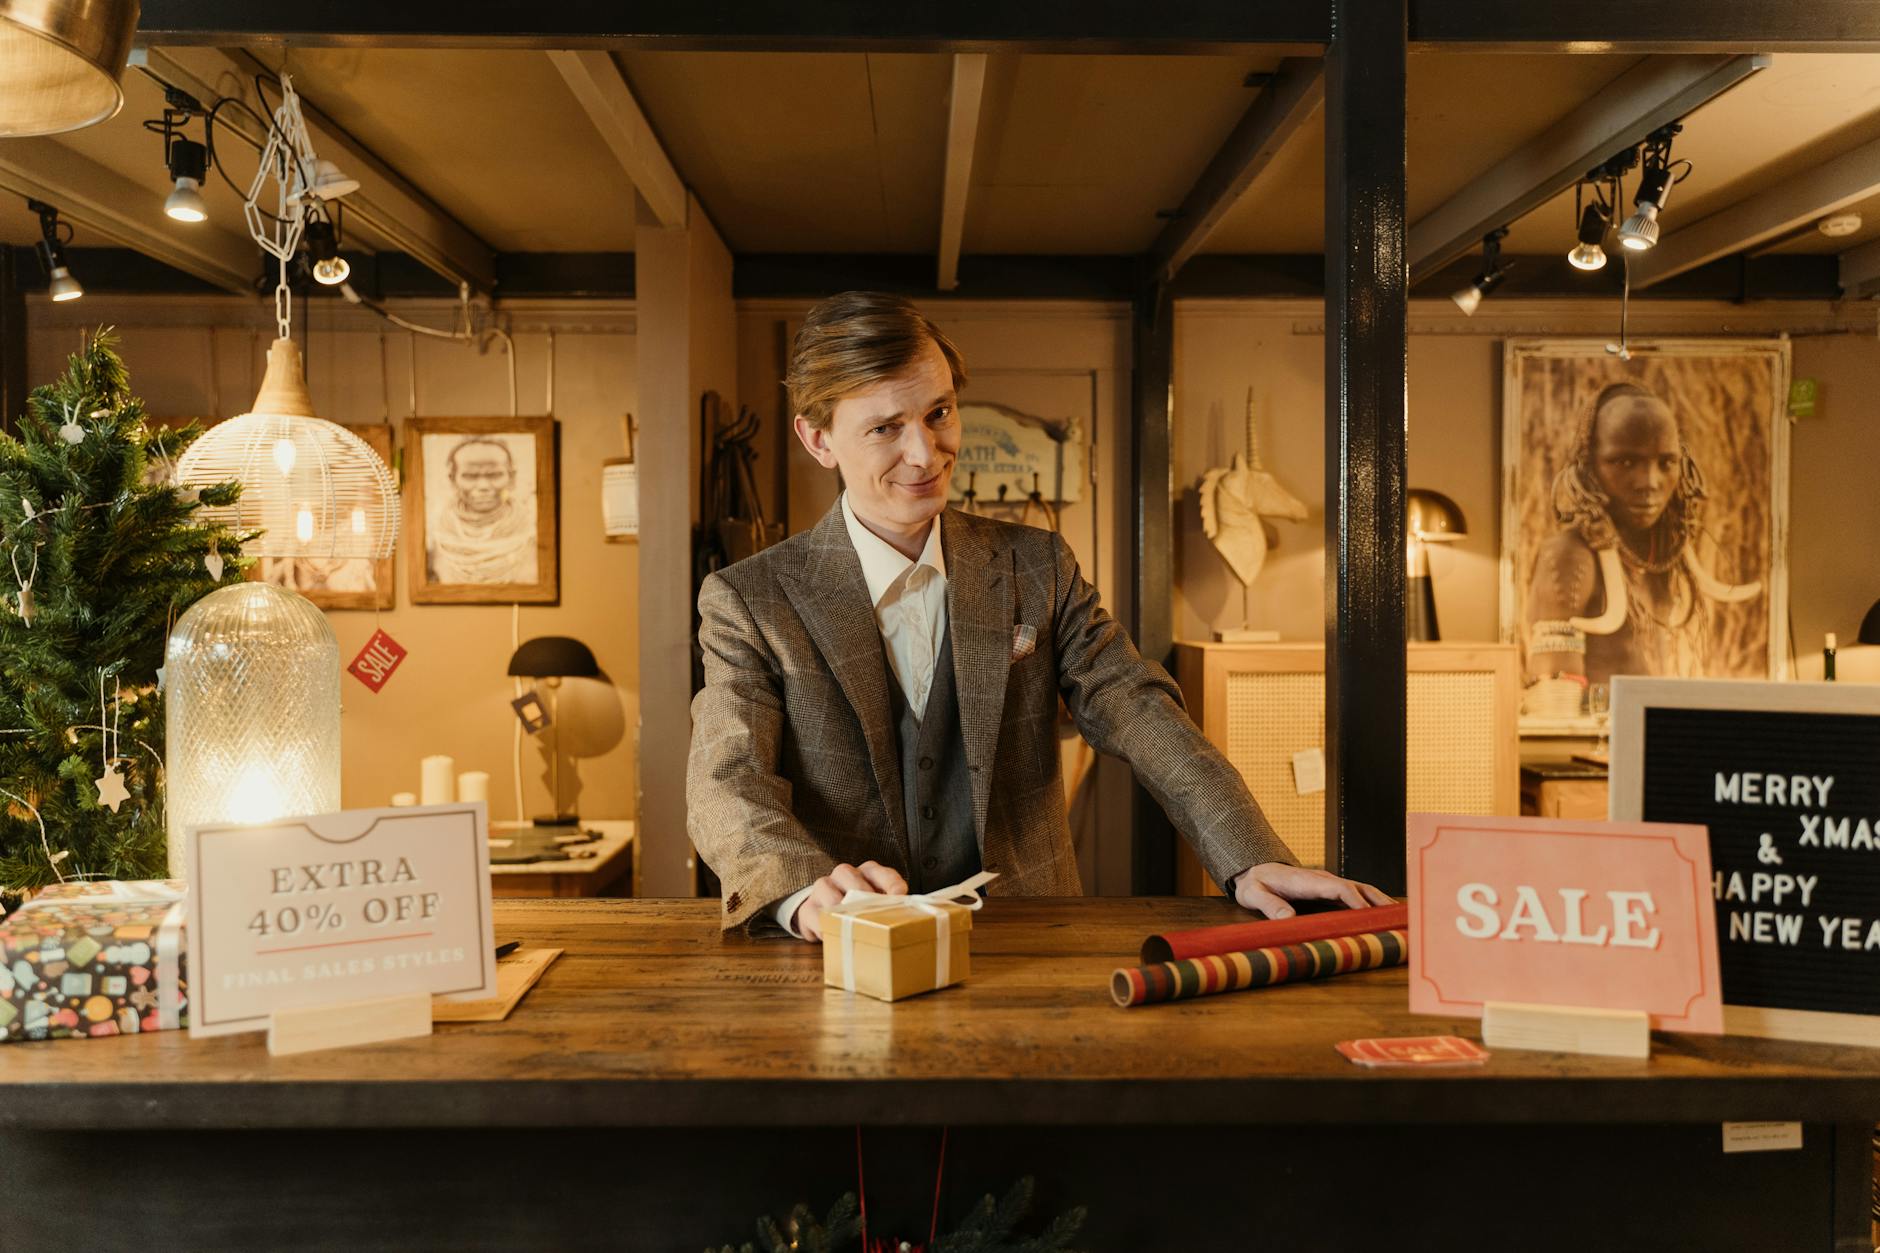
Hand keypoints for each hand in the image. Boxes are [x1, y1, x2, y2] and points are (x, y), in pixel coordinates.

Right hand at [794, 861, 907, 941]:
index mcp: (867, 872)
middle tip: (874, 916)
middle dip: (863, 897)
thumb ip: (892, 906)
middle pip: (851, 877)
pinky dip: (825, 928)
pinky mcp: (807, 909)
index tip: (899, 897)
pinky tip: (834, 936)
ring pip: (830, 895)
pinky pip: (814, 917)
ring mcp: (822, 888)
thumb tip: (907, 915)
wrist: (825, 913)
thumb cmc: (859, 909)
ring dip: (842, 912)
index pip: (881, 873)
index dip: (891, 884)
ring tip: (853, 927)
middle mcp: (843, 874)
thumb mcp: (878, 905)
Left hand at [1231, 862, 1392, 918]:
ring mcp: (1328, 884)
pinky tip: (1382, 914)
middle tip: (1397, 916)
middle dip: (1378, 900)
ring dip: (1380, 902)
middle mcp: (1322, 880)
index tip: (1367, 915)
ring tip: (1399, 917)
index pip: (1338, 888)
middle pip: (1357, 887)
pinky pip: (1354, 895)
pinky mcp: (1328, 890)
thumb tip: (1288, 919)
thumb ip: (1270, 905)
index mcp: (1307, 880)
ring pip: (1361, 890)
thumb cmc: (1255, 884)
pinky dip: (1371, 903)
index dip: (1355, 900)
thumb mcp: (1255, 894)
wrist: (1254, 869)